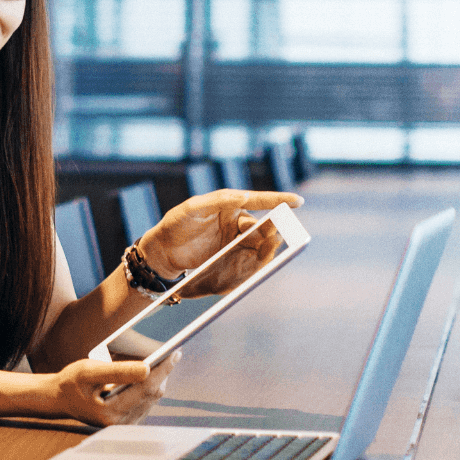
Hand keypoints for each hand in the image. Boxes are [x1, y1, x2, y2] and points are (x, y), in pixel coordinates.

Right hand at [52, 353, 177, 425]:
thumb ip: (117, 371)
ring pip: (152, 398)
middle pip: (152, 394)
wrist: (60, 399)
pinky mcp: (128, 420)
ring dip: (157, 379)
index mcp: (111, 413)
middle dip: (163, 373)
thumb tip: (147, 368)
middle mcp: (121, 422)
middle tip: (171, 352)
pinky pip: (146, 401)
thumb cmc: (71, 383)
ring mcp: (125, 424)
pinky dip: (149, 386)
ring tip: (163, 360)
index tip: (175, 353)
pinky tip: (149, 373)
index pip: (146, 389)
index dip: (163, 370)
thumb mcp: (89, 371)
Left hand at [141, 189, 301, 296]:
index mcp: (230, 204)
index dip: (278, 200)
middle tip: (274, 235)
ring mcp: (235, 240)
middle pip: (262, 226)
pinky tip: (259, 262)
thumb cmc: (176, 224)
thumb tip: (243, 196)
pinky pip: (250, 258)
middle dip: (271, 230)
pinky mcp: (231, 257)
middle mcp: (236, 221)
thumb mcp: (194, 208)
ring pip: (259, 243)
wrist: (162, 252)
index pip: (258, 200)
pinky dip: (257, 260)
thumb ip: (219, 201)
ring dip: (266, 247)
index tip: (297, 201)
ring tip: (267, 250)